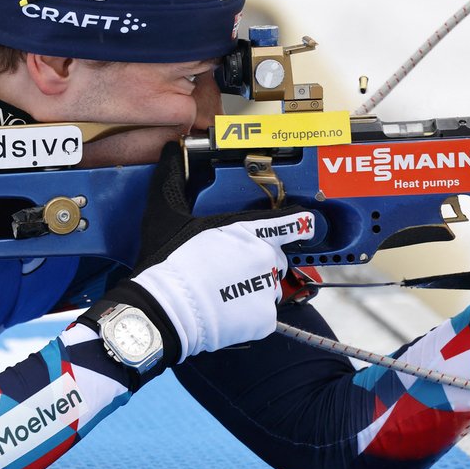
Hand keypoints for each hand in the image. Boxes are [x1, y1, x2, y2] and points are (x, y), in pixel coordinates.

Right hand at [88, 142, 315, 362]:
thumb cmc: (166, 262)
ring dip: (252, 288)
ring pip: (268, 286)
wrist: (162, 309)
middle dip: (257, 261)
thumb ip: (172, 178)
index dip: (301, 224)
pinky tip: (224, 310)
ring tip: (221, 291)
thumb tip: (170, 149)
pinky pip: (262, 313)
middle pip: (275, 256)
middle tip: (227, 269)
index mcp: (246, 228)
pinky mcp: (264, 318)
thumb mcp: (165, 213)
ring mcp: (267, 288)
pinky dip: (247, 314)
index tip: (307, 225)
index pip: (293, 222)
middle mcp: (264, 256)